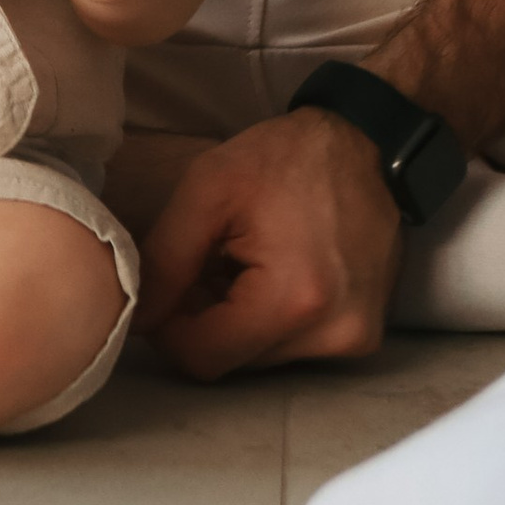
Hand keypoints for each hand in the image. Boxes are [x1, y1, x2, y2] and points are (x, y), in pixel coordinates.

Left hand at [136, 111, 402, 379]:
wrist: (367, 143)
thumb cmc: (285, 158)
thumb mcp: (207, 192)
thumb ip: (164, 261)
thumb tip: (137, 319)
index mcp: (293, 300)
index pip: (203, 357)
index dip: (168, 328)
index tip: (166, 285)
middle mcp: (333, 335)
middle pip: (233, 361)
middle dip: (205, 320)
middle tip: (206, 263)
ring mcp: (355, 340)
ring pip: (260, 359)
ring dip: (237, 320)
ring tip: (241, 263)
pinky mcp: (364, 336)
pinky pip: (293, 347)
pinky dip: (270, 319)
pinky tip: (272, 271)